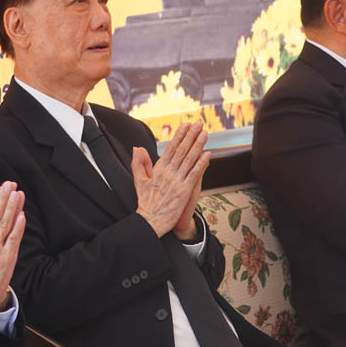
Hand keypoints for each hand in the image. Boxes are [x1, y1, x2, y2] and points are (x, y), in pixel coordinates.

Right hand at [132, 122, 209, 237]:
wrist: (150, 222)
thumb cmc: (146, 203)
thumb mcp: (139, 181)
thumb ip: (139, 163)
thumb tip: (137, 148)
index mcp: (158, 170)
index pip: (170, 148)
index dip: (179, 136)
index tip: (186, 125)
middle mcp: (168, 173)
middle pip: (181, 150)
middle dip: (190, 136)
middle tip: (198, 124)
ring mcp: (177, 182)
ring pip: (189, 160)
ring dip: (198, 145)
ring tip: (204, 133)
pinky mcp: (184, 191)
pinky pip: (194, 174)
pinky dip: (201, 164)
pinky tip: (208, 154)